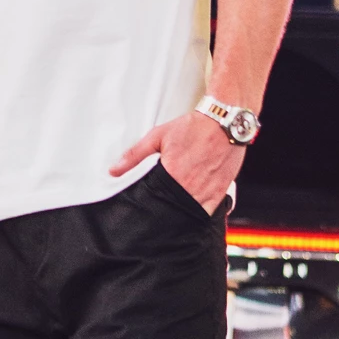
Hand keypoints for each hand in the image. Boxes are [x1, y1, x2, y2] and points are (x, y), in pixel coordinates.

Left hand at [109, 111, 245, 214]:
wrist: (224, 121)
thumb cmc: (192, 127)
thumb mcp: (158, 136)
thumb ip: (135, 154)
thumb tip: (113, 170)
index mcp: (173, 174)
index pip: (156, 202)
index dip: (151, 209)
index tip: (145, 215)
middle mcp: (191, 186)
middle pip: (174, 211)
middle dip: (166, 215)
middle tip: (160, 215)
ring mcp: (208, 191)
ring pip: (192, 214)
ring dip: (183, 216)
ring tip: (175, 216)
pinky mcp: (221, 191)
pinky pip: (210, 211)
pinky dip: (202, 214)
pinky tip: (194, 212)